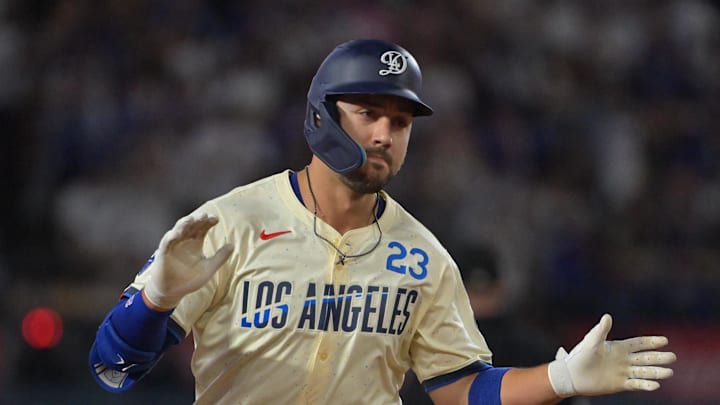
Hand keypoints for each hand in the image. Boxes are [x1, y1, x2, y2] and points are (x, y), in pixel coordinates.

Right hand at [143, 213, 233, 309]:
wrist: (173, 292)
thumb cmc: (189, 280)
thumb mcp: (208, 268)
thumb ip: (220, 257)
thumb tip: (233, 245)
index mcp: (195, 243)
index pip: (202, 228)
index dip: (208, 222)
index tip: (216, 219)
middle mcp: (184, 241)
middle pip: (191, 226)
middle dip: (197, 220)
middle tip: (205, 216)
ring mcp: (173, 246)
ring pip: (178, 230)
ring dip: (183, 224)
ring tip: (191, 219)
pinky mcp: (163, 253)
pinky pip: (166, 243)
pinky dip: (170, 237)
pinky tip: (176, 234)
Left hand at [548, 314, 675, 397]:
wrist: (572, 374)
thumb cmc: (580, 355)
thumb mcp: (591, 341)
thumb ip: (601, 330)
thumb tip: (607, 316)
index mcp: (618, 347)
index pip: (639, 343)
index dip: (651, 342)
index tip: (665, 340)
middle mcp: (623, 360)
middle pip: (645, 358)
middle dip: (659, 357)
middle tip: (673, 357)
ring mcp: (622, 372)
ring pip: (643, 372)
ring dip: (656, 372)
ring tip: (669, 372)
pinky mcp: (619, 384)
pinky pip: (635, 384)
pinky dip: (645, 385)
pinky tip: (656, 385)